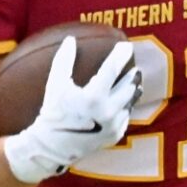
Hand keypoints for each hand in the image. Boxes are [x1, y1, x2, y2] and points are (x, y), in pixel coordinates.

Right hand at [1, 36, 140, 183]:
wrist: (52, 147)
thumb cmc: (53, 113)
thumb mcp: (55, 84)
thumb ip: (64, 60)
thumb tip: (71, 39)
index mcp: (93, 97)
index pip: (112, 69)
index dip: (120, 55)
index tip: (127, 46)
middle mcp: (107, 111)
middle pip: (128, 86)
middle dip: (132, 75)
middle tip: (134, 67)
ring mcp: (113, 125)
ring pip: (130, 102)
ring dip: (132, 90)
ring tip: (134, 81)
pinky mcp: (114, 135)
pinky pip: (125, 116)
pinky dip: (125, 106)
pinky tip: (124, 101)